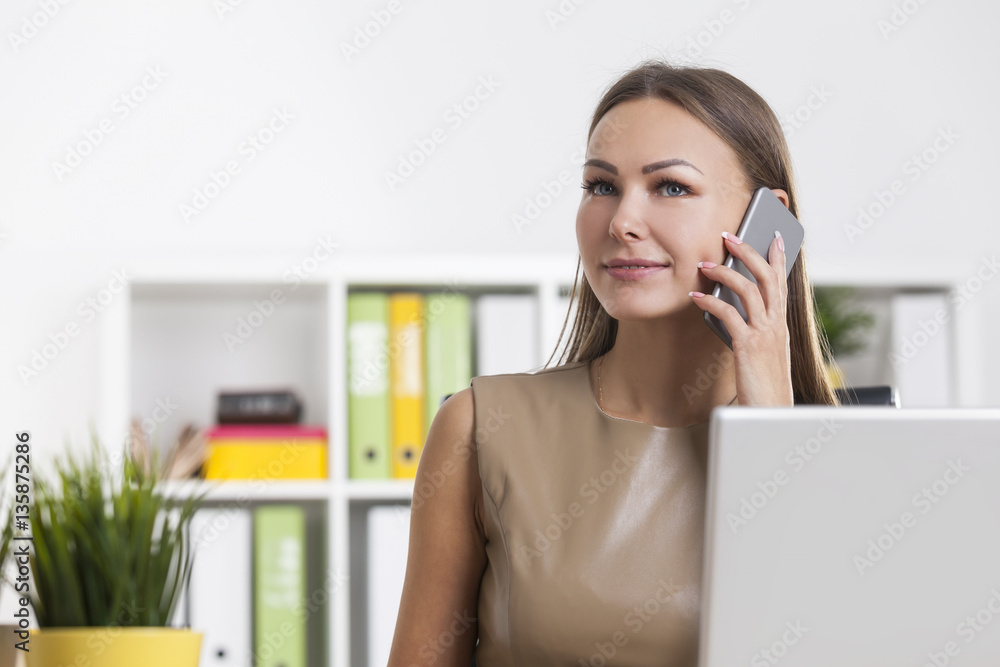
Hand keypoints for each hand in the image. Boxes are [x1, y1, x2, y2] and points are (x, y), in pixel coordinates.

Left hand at [689, 231, 794, 406]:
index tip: (776, 237)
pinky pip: (729, 314)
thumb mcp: (763, 352)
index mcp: (781, 324)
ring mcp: (765, 333)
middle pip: (767, 277)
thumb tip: (731, 310)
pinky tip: (696, 297)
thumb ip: (753, 330)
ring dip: (724, 272)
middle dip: (748, 252)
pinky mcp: (749, 345)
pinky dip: (710, 301)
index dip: (780, 258)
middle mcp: (777, 324)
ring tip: (703, 264)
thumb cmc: (764, 385)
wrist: (771, 413)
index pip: (783, 283)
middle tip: (729, 236)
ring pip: (748, 289)